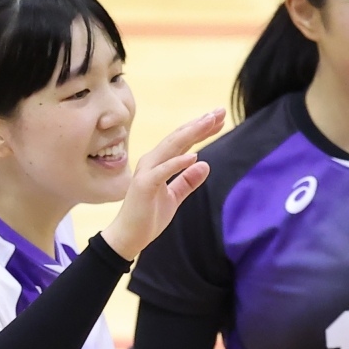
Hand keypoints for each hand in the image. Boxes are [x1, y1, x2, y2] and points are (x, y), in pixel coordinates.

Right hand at [101, 110, 225, 260]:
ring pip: (171, 147)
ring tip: (209, 122)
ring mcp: (146, 172)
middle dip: (199, 124)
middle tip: (219, 111)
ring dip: (191, 134)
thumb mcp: (174, 197)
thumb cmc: (148, 217)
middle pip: (178, 138)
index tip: (219, 119)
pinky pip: (163, 171)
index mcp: (159, 163)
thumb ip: (187, 181)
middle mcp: (151, 162)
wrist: (128, 237)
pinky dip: (177, 162)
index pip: (183, 141)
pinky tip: (195, 155)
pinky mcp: (144, 185)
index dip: (201, 129)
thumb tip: (204, 164)